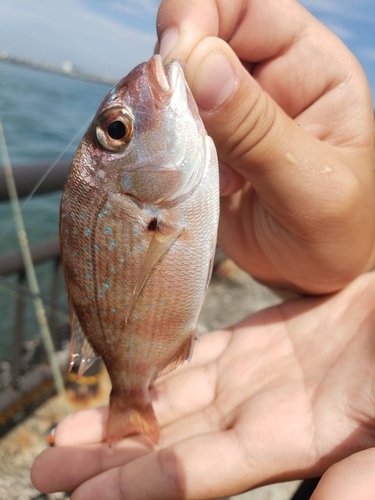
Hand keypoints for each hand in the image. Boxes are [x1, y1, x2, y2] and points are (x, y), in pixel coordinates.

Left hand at [31, 273, 374, 498]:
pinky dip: (159, 366)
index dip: (136, 487)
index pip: (194, 474)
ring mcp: (253, 374)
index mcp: (286, 441)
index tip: (81, 497)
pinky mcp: (257, 340)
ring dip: (121, 414)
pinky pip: (196, 356)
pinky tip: (126, 373)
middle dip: (108, 458)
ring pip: (172, 399)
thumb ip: (355, 483)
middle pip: (168, 442)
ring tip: (69, 428)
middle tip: (47, 464)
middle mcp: (258, 414)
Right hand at [156, 0, 374, 293]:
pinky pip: (168, 129)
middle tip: (171, 114)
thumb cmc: (336, 233)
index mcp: (309, 69)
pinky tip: (197, 182)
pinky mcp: (205, 150)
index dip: (204, 16)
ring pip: (176, 83)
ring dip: (168, 113)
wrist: (313, 278)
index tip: (176, 59)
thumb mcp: (310, 185)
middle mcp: (265, 82)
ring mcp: (230, 117)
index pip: (247, 6)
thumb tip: (199, 64)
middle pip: (201, 35)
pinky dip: (164, 149)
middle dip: (175, 65)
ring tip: (196, 162)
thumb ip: (259, 130)